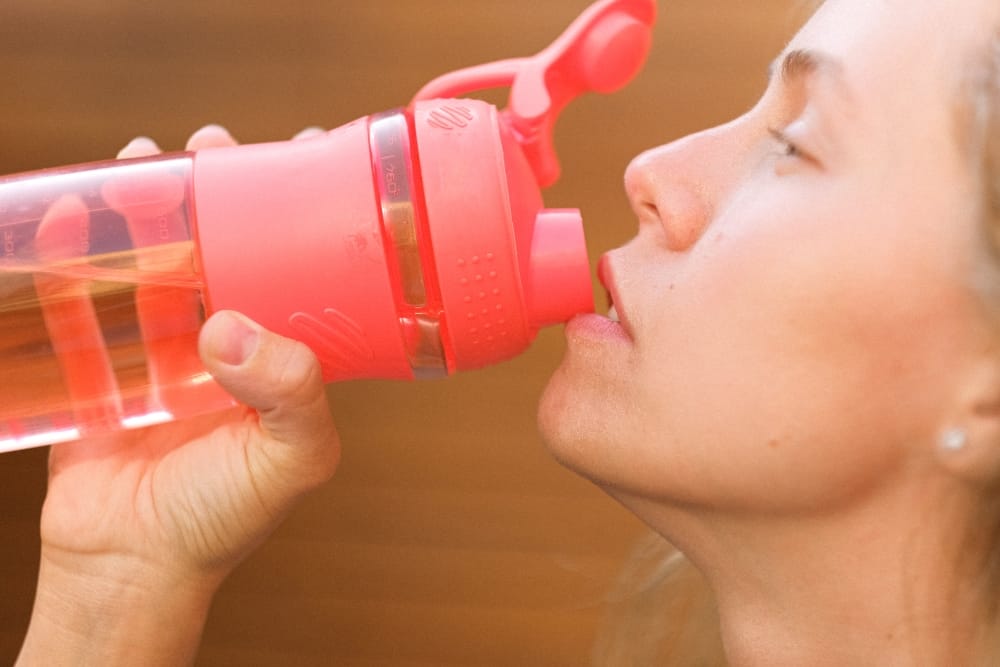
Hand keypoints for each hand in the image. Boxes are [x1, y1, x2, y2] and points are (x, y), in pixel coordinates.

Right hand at [17, 126, 338, 666]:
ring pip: (158, 262)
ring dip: (151, 209)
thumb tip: (232, 325)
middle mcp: (229, 348)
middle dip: (221, 193)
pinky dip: (76, 258)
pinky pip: (86, 302)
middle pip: (228, 249)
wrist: (133, 568)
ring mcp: (162, 354)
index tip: (301, 155)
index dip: (303, 215)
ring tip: (149, 160)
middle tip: (215, 147)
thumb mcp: (289, 459)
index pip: (301, 271)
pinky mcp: (102, 368)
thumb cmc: (223, 520)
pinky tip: (73, 216)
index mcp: (282, 358)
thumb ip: (292, 394)